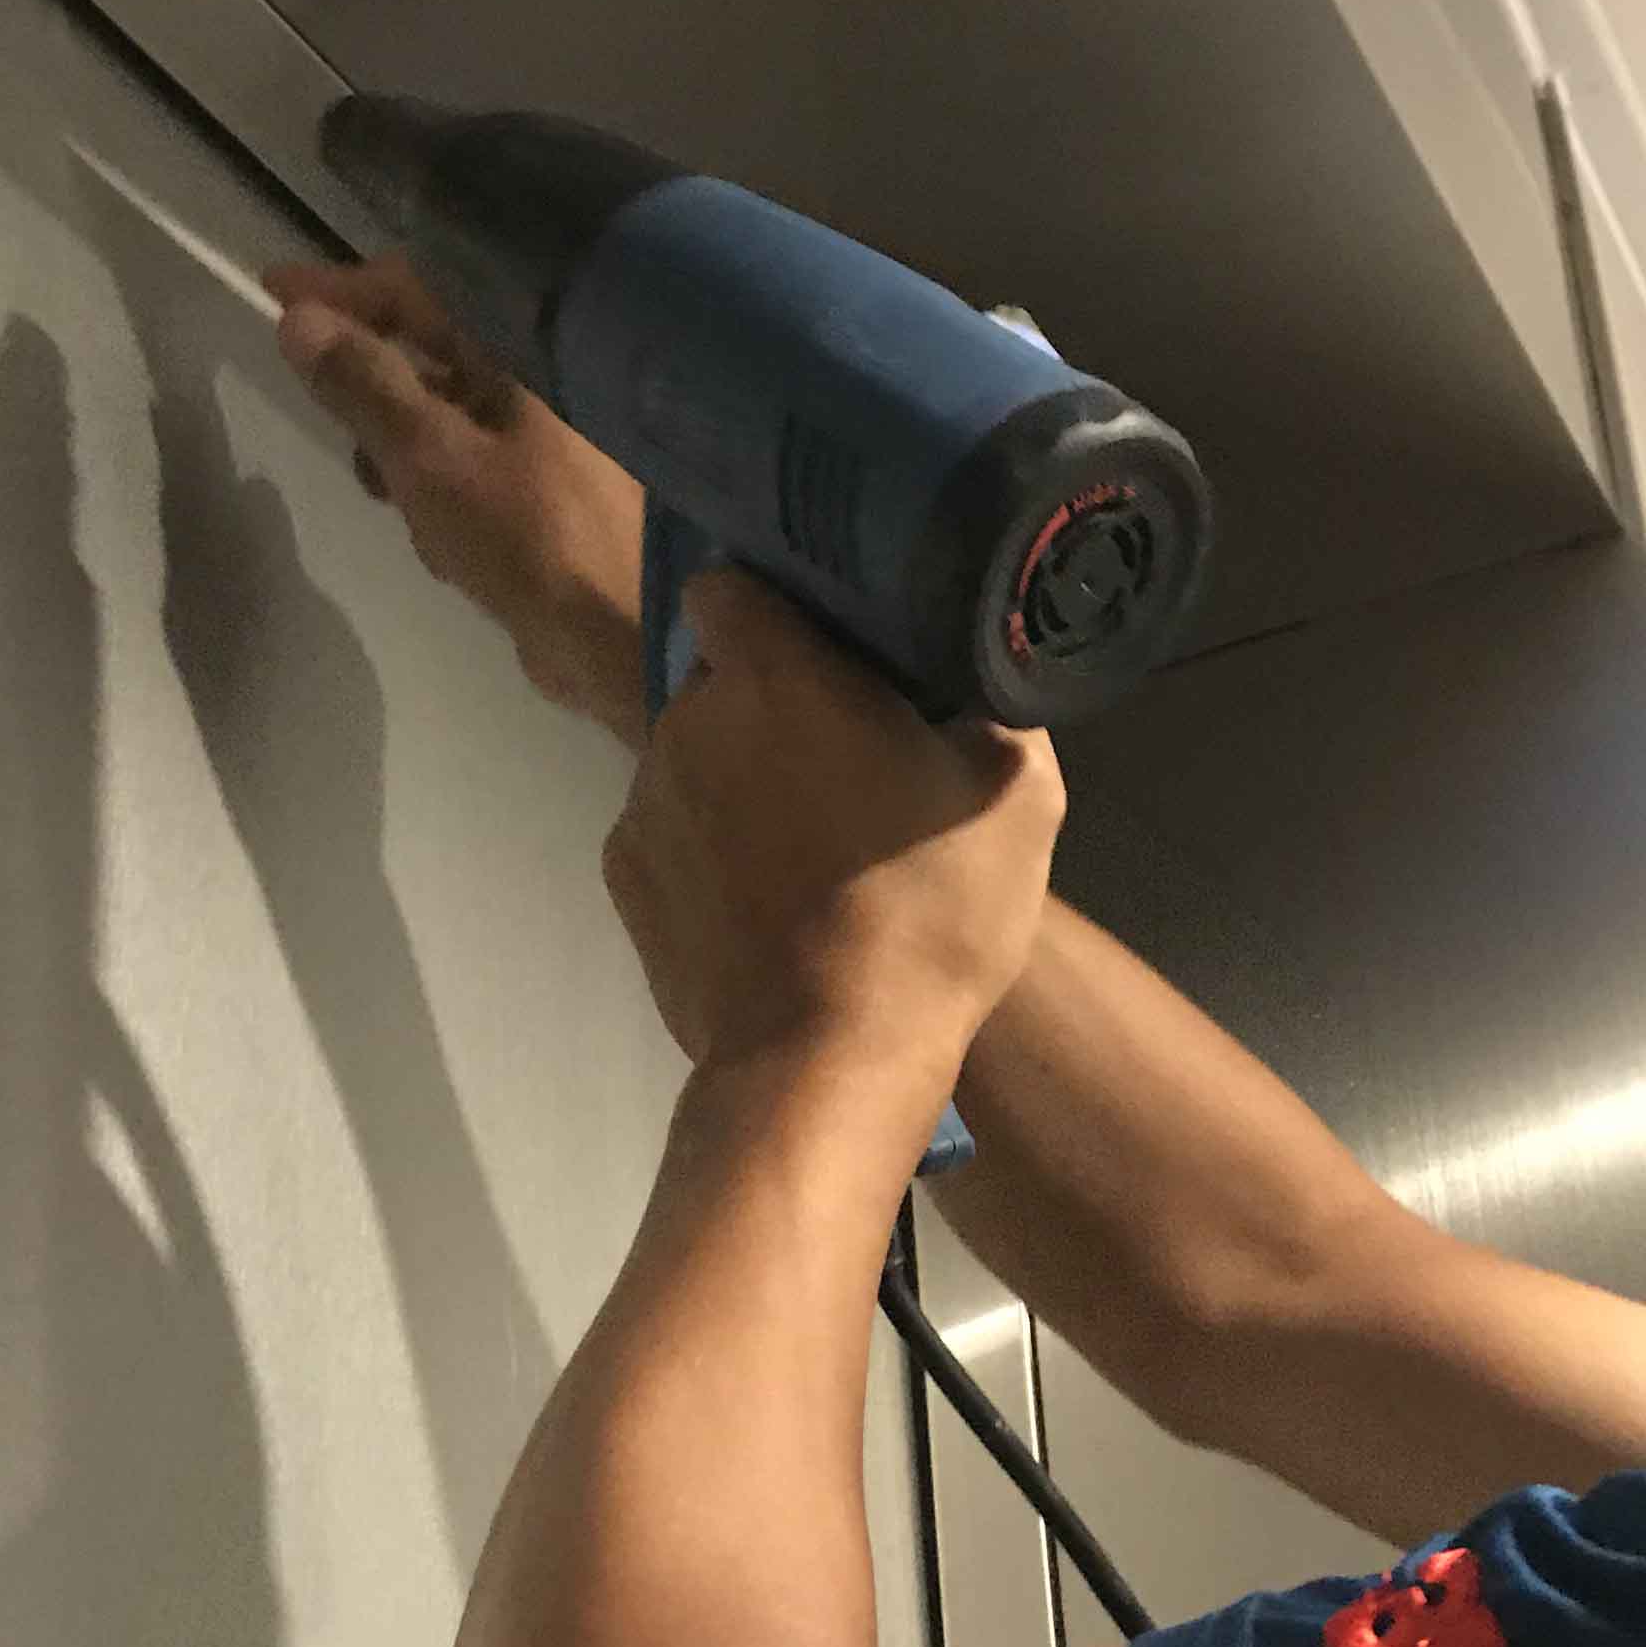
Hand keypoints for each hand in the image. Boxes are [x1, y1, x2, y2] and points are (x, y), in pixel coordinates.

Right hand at [267, 256, 644, 740]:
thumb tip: (298, 319)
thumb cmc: (529, 535)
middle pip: (426, 352)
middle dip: (373, 392)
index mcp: (523, 346)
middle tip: (337, 425)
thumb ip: (364, 385)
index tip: (273, 291)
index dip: (341, 289)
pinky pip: (467, 468)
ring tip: (397, 500)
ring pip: (440, 416)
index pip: (417, 288)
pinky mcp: (544, 489)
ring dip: (403, 453)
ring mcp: (546, 433)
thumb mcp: (429, 456)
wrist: (622, 638)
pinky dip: (441, 495)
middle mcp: (540, 375)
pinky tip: (444, 546)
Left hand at [602, 571, 1063, 1085]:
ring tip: (806, 853)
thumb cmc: (929, 915)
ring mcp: (643, 802)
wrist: (829, 1060)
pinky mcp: (625, 878)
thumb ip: (990, 710)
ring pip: (694, 760)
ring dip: (737, 783)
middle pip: (720, 680)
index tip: (821, 648)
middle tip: (842, 768)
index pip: (729, 585)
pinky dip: (706, 853)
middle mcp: (687, 719)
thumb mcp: (1020, 795)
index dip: (771, 606)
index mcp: (774, 674)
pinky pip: (670, 834)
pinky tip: (763, 905)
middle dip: (770, 708)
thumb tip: (971, 693)